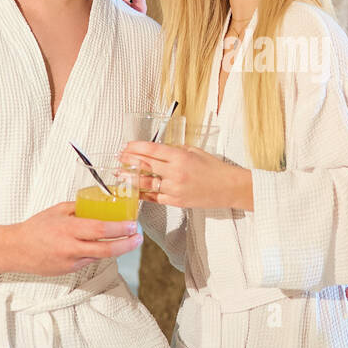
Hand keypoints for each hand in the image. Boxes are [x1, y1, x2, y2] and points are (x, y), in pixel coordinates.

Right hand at [10, 202, 142, 275]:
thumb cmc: (36, 228)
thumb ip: (80, 208)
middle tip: (138, 238)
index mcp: (68, 229)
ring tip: (126, 239)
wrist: (16, 250)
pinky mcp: (68, 271)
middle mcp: (70, 248)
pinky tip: (101, 245)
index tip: (133, 225)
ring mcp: (70, 262)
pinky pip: (89, 261)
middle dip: (126, 245)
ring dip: (115, 248)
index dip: (119, 229)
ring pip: (99, 256)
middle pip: (106, 250)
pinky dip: (98, 253)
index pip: (100, 230)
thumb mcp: (58, 210)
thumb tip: (101, 203)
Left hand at [120, 141, 252, 210]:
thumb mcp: (195, 152)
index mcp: (180, 157)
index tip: (127, 146)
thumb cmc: (214, 168)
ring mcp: (174, 188)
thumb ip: (176, 150)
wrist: (228, 188)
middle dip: (129, 160)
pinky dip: (143, 193)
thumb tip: (157, 150)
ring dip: (130, 178)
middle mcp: (175, 172)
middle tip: (119, 157)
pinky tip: (134, 189)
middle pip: (145, 165)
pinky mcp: (175, 201)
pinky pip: (154, 197)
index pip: (151, 150)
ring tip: (119, 174)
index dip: (135, 147)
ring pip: (146, 183)